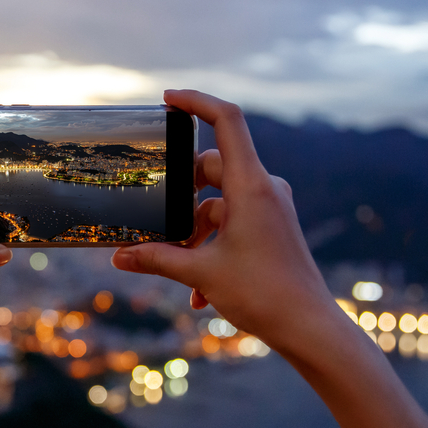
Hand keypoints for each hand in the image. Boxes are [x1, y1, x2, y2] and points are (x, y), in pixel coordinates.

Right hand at [111, 89, 341, 355]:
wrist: (309, 328)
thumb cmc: (262, 294)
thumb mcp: (200, 273)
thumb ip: (156, 258)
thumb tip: (118, 256)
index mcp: (250, 186)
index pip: (227, 121)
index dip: (197, 101)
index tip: (168, 99)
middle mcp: (263, 188)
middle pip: (210, 167)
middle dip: (179, 193)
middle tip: (153, 214)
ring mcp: (270, 207)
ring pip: (217, 202)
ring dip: (192, 230)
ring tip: (177, 267)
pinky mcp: (271, 226)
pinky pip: (231, 222)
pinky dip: (210, 245)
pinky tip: (199, 290)